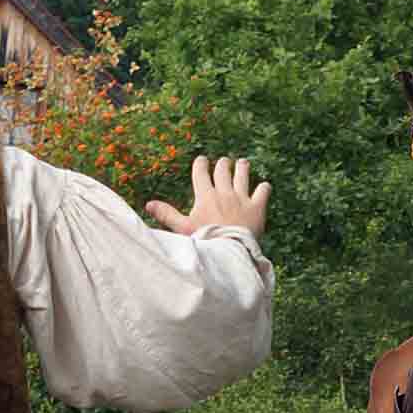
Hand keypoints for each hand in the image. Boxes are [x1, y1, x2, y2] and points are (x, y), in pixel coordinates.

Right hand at [146, 156, 270, 238]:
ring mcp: (242, 198)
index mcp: (205, 196)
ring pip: (243, 173)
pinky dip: (264, 188)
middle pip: (223, 169)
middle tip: (223, 162)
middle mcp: (224, 192)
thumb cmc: (204, 242)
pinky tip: (264, 187)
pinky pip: (263, 191)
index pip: (201, 172)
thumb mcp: (182, 228)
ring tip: (242, 163)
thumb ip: (167, 214)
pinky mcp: (257, 207)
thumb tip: (148, 204)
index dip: (201, 164)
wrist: (229, 252)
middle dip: (222, 164)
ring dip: (242, 167)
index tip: (202, 160)